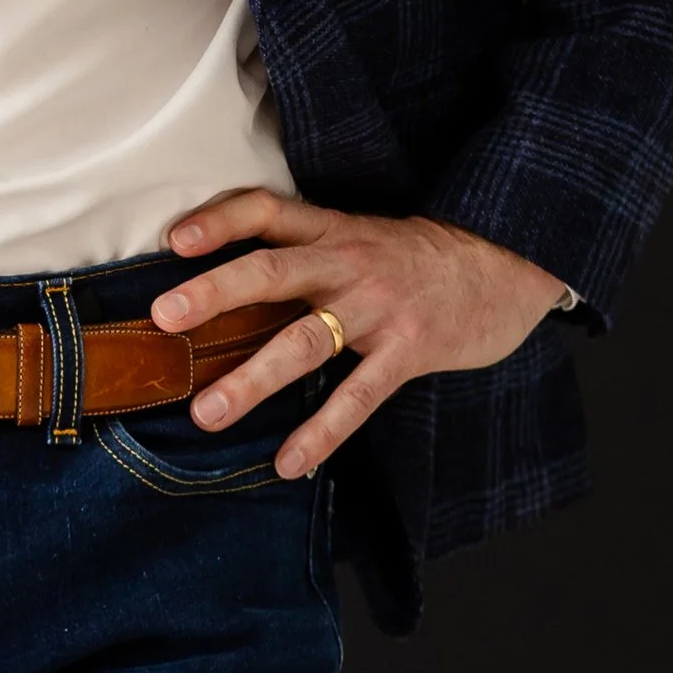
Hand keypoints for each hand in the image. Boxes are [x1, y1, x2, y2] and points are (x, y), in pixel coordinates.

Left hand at [152, 188, 569, 481]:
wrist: (508, 263)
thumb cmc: (419, 258)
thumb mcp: (361, 236)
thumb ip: (305, 252)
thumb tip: (227, 287)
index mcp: (332, 230)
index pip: (266, 210)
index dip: (219, 220)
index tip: (173, 239)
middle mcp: (348, 262)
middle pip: (272, 270)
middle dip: (215, 293)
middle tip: (164, 318)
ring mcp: (379, 307)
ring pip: (305, 340)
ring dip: (252, 378)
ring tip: (206, 413)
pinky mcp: (410, 350)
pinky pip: (358, 396)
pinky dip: (321, 432)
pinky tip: (288, 462)